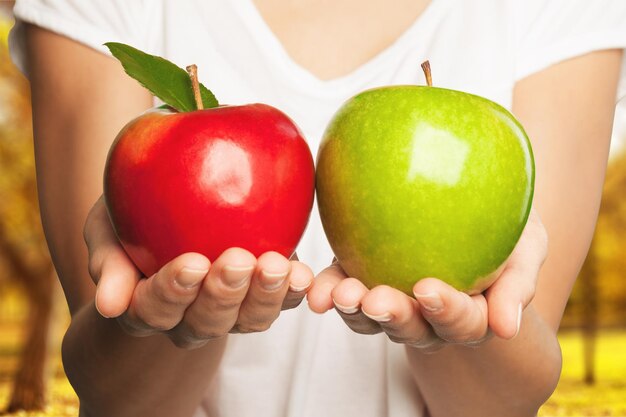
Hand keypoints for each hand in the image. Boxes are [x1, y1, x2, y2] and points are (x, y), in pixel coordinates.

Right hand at [84, 196, 313, 347]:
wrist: (172, 209)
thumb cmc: (131, 216)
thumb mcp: (107, 227)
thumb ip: (107, 260)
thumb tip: (108, 305)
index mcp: (146, 306)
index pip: (152, 310)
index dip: (171, 292)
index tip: (190, 263)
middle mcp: (188, 318)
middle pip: (205, 322)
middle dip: (222, 294)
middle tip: (237, 260)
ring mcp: (230, 310)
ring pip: (248, 320)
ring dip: (264, 296)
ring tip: (276, 266)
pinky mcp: (262, 295)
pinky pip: (281, 301)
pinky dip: (293, 289)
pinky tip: (301, 272)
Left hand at [307, 209, 547, 350]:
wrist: (475, 204)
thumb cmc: (510, 228)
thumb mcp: (527, 248)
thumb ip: (518, 285)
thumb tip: (506, 329)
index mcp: (470, 315)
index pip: (462, 321)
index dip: (446, 311)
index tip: (428, 288)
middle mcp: (428, 317)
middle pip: (411, 328)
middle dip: (392, 317)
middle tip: (375, 300)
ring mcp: (393, 299)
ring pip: (370, 318)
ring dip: (353, 309)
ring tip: (339, 293)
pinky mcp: (364, 278)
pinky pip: (343, 290)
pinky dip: (328, 289)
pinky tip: (314, 286)